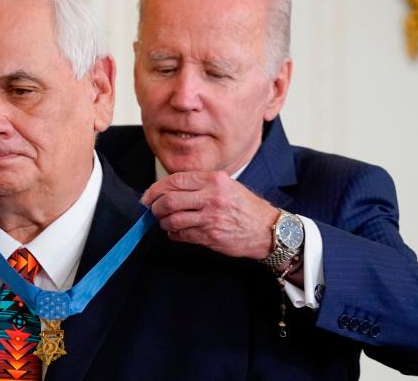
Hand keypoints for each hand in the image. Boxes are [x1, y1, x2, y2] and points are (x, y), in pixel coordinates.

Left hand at [141, 171, 278, 259]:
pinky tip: (177, 232)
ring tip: (166, 222)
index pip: (175, 181)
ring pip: (172, 219)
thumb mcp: (227, 185)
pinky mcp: (211, 236)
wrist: (268, 230)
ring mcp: (211, 218)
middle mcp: (212, 197)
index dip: (156, 189)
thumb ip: (200, 184)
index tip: (149, 196)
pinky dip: (174, 234)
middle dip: (155, 207)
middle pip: (169, 200)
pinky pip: (182, 235)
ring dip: (163, 222)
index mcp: (214, 180)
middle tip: (152, 211)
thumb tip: (169, 189)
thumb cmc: (245, 207)